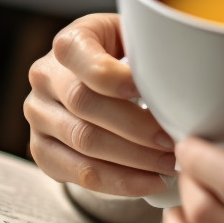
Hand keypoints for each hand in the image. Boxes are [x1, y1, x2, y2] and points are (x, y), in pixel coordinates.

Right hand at [25, 13, 175, 196]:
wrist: (99, 82)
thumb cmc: (128, 60)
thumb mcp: (137, 40)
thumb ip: (153, 50)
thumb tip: (184, 80)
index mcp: (70, 42)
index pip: (81, 57)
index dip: (113, 76)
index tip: (148, 91)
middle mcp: (45, 76)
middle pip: (85, 104)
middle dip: (135, 128)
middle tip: (172, 141)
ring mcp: (39, 115)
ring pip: (83, 143)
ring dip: (132, 160)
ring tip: (168, 165)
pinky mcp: (42, 149)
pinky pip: (79, 173)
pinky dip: (120, 182)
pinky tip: (150, 182)